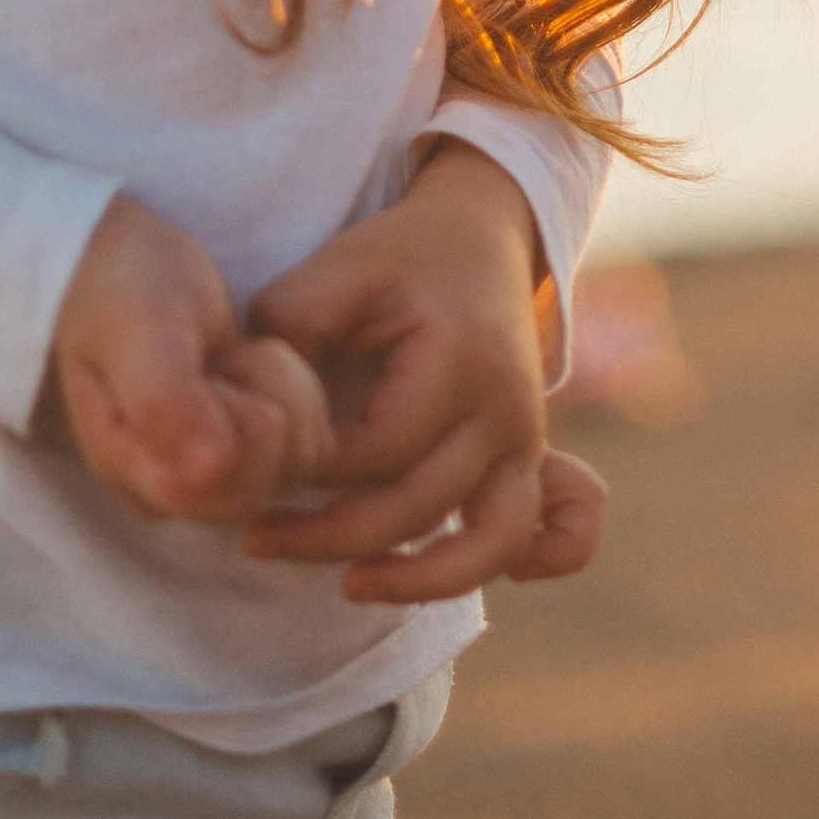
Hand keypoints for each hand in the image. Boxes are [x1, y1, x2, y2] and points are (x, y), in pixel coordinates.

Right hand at [45, 194, 336, 525]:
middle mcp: (181, 495)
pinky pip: (317, 446)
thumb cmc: (125, 294)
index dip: (233, 411)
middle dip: (263, 398)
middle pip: (271, 476)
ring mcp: (222, 483)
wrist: (130, 267)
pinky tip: (252, 367)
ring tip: (230, 358)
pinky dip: (301, 393)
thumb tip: (209, 471)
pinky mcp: (260, 460)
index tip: (199, 365)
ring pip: (302, 458)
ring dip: (283, 389)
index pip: (220, 480)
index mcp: (138, 478)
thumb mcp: (135, 330)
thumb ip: (163, 399)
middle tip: (217, 358)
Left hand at [241, 140, 607, 601]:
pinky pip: (561, 529)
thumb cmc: (397, 257)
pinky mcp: (531, 456)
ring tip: (353, 586)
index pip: (373, 454)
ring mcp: (527, 438)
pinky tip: (481, 575)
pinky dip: (541, 561)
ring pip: (494, 543)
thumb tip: (260, 417)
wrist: (479, 232)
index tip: (260, 463)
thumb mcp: (334, 272)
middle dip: (327, 538)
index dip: (307, 472)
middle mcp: (506, 409)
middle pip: (417, 509)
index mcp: (459, 361)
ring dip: (424, 580)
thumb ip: (287, 334)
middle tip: (256, 537)